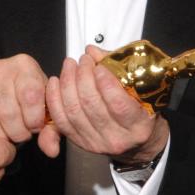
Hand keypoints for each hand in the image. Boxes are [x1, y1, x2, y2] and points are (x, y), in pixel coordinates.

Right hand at [0, 54, 48, 142]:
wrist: (7, 87)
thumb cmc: (29, 99)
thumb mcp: (46, 110)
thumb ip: (51, 130)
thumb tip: (51, 150)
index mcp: (25, 65)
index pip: (30, 96)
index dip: (34, 121)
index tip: (34, 127)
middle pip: (7, 111)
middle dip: (16, 133)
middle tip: (20, 135)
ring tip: (5, 134)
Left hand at [42, 46, 168, 162]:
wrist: (136, 141)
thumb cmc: (140, 111)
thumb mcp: (139, 91)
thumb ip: (118, 68)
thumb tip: (92, 51)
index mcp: (138, 126)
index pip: (118, 105)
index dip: (105, 83)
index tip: (99, 67)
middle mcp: (117, 139)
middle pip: (90, 104)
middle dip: (83, 76)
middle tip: (83, 60)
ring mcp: (96, 143)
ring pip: (73, 110)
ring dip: (67, 83)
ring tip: (70, 65)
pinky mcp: (80, 143)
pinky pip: (60, 120)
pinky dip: (54, 98)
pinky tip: (55, 81)